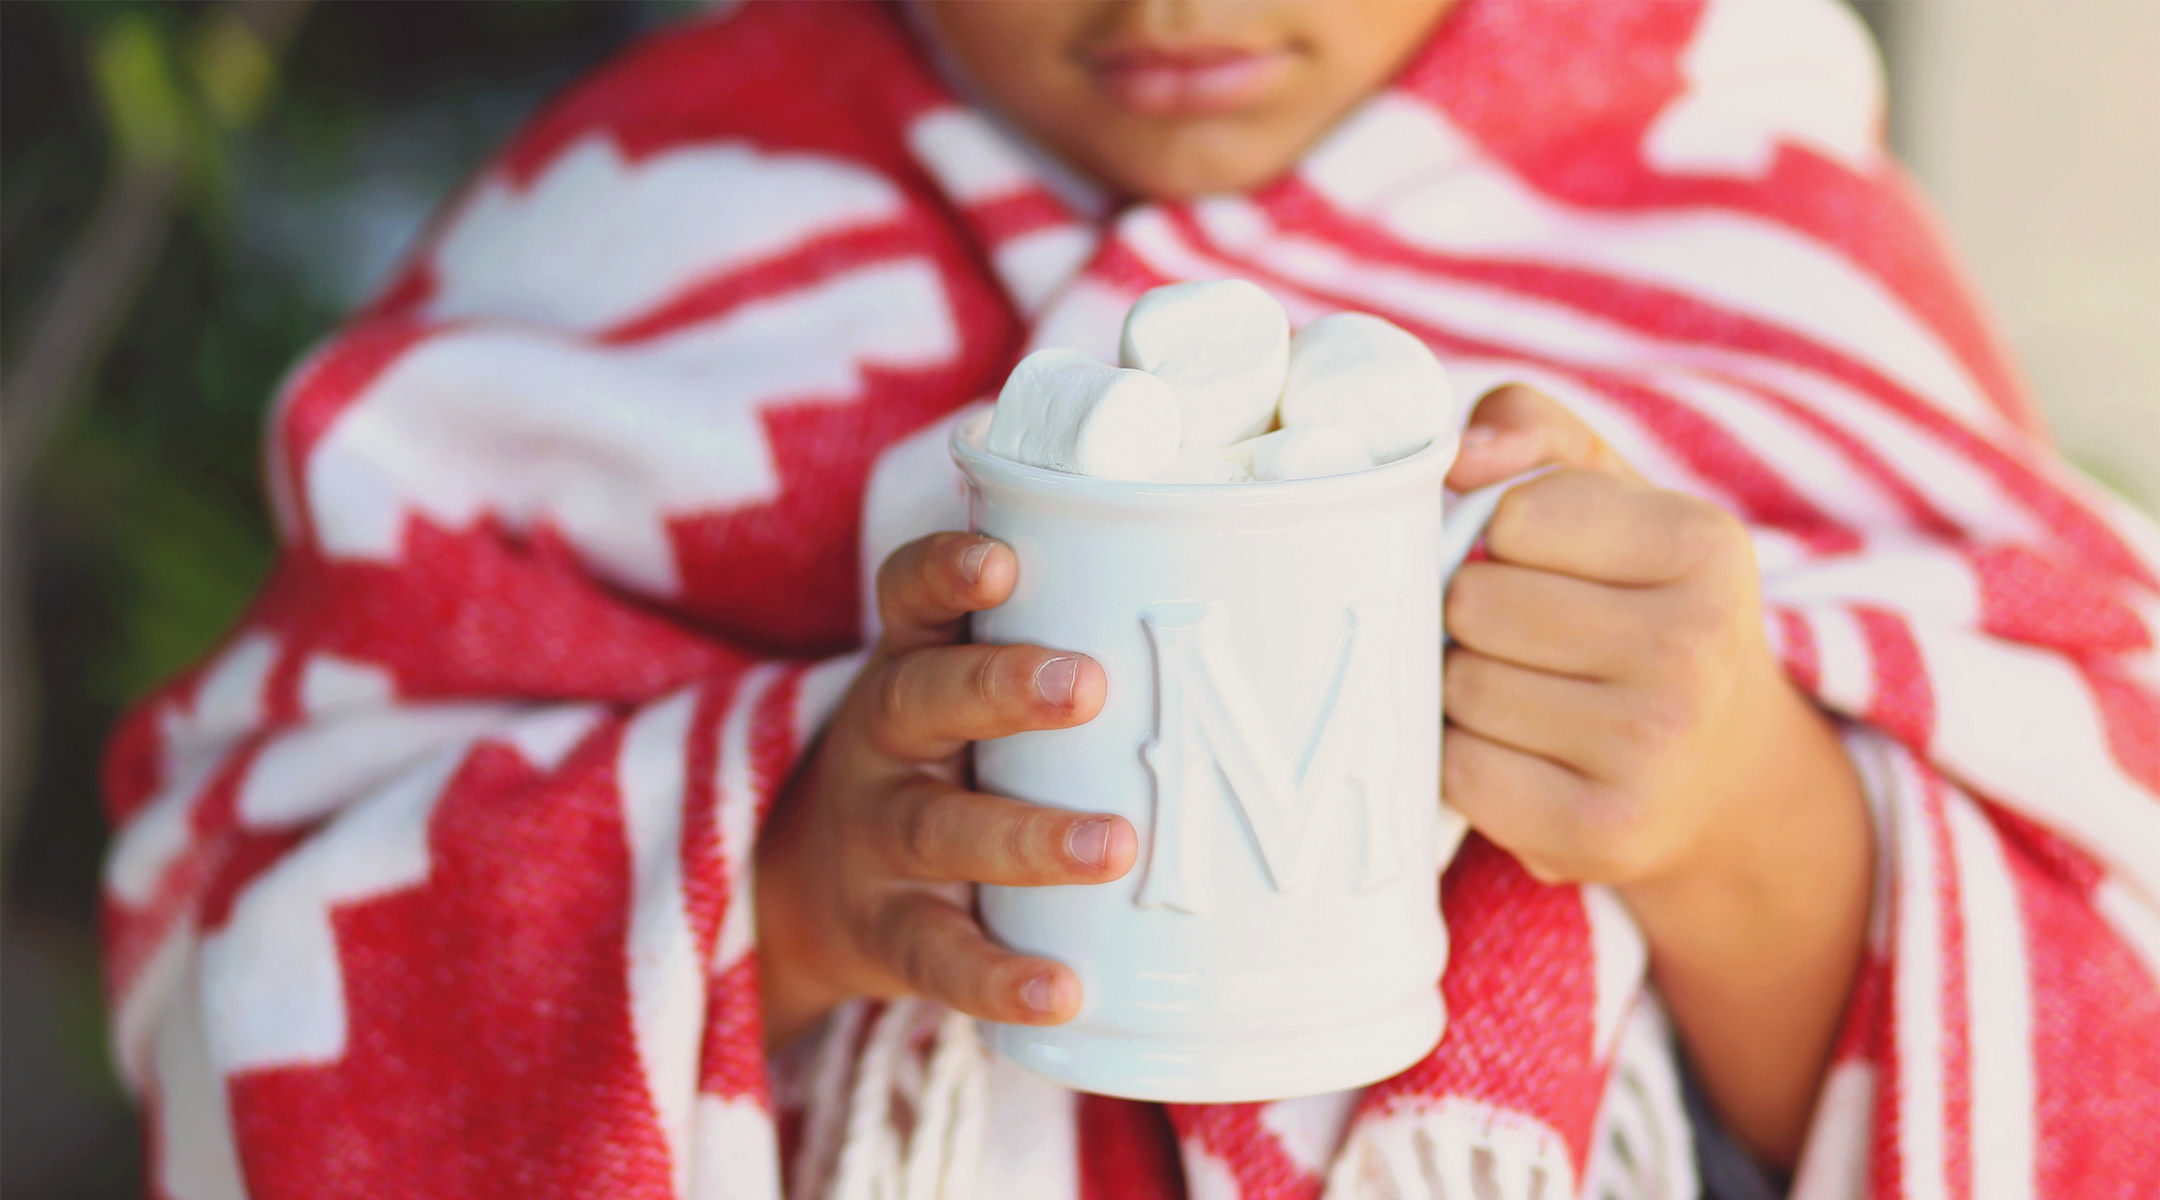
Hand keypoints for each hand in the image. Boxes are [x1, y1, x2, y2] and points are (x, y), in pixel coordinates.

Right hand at [754, 532, 1137, 1048]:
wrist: (813, 889)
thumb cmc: (949, 763)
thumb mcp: (967, 696)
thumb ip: (1062, 653)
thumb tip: (1264, 615)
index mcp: (911, 666)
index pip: (911, 599)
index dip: (946, 572)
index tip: (1001, 561)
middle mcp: (886, 743)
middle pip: (923, 701)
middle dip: (1002, 688)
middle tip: (1089, 685)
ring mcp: (879, 841)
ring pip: (939, 829)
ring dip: (1028, 837)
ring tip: (1114, 846)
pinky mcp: (890, 932)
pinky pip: (938, 955)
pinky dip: (996, 977)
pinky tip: (1058, 991)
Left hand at [1441, 384, 1871, 1162]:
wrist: (1720, 771)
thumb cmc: (1638, 606)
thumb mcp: (1609, 495)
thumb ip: (1531, 429)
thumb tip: (1463, 456)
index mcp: (1704, 545)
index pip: (1512, 515)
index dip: (1499, 536)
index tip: (1539, 562)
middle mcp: (1695, 649)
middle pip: (1474, 605)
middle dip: (1475, 616)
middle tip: (1527, 640)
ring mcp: (1654, 750)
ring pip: (1460, 688)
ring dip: (1467, 689)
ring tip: (1529, 696)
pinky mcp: (1605, 833)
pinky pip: (1459, 772)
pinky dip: (1467, 761)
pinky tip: (1521, 755)